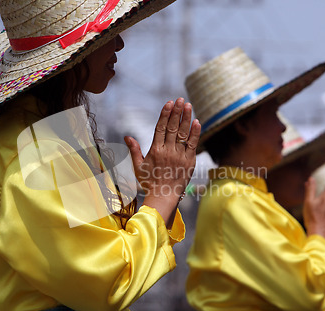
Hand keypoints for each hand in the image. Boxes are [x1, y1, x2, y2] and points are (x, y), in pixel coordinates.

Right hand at [125, 98, 200, 222]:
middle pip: (173, 127)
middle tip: (180, 99)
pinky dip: (196, 133)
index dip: (165, 114)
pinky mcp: (190, 161)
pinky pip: (194, 144)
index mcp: (155, 150)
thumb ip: (134, 150)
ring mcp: (180, 156)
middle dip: (176, 112)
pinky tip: (197, 122)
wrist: (163, 197)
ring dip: (186, 118)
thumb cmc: (149, 182)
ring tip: (188, 105)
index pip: (160, 128)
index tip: (168, 103)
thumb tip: (127, 136)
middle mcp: (168, 151)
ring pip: (184, 133)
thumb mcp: (138, 166)